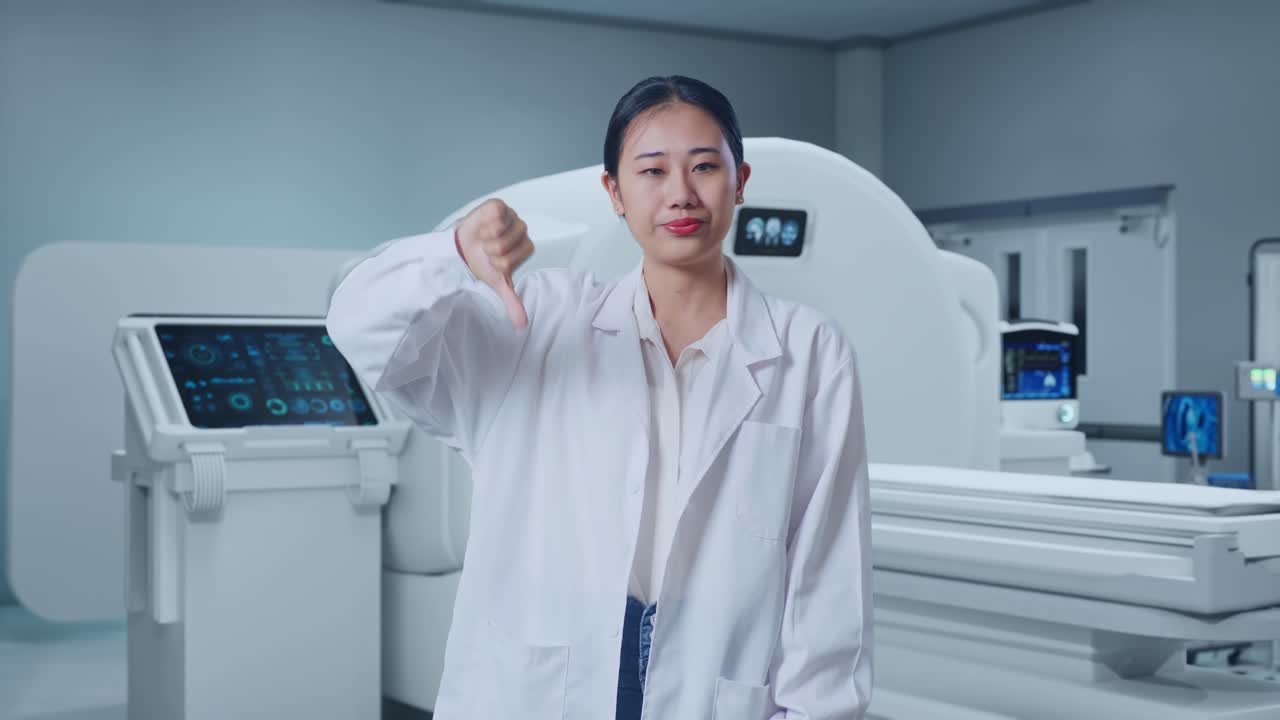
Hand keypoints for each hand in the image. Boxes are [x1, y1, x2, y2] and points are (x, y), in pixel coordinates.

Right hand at [455, 199, 533, 328]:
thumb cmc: (482, 263)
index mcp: (526, 247)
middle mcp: (522, 230)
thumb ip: (512, 302)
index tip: (494, 261)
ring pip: (501, 229)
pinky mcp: (499, 206)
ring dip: (486, 237)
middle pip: (508, 244)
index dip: (501, 261)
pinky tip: (482, 226)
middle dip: (492, 250)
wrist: (462, 248)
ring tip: (483, 238)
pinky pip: (496, 213)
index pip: (517, 256)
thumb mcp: (497, 283)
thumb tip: (523, 326)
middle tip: (487, 249)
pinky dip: (485, 223)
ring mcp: (511, 216)